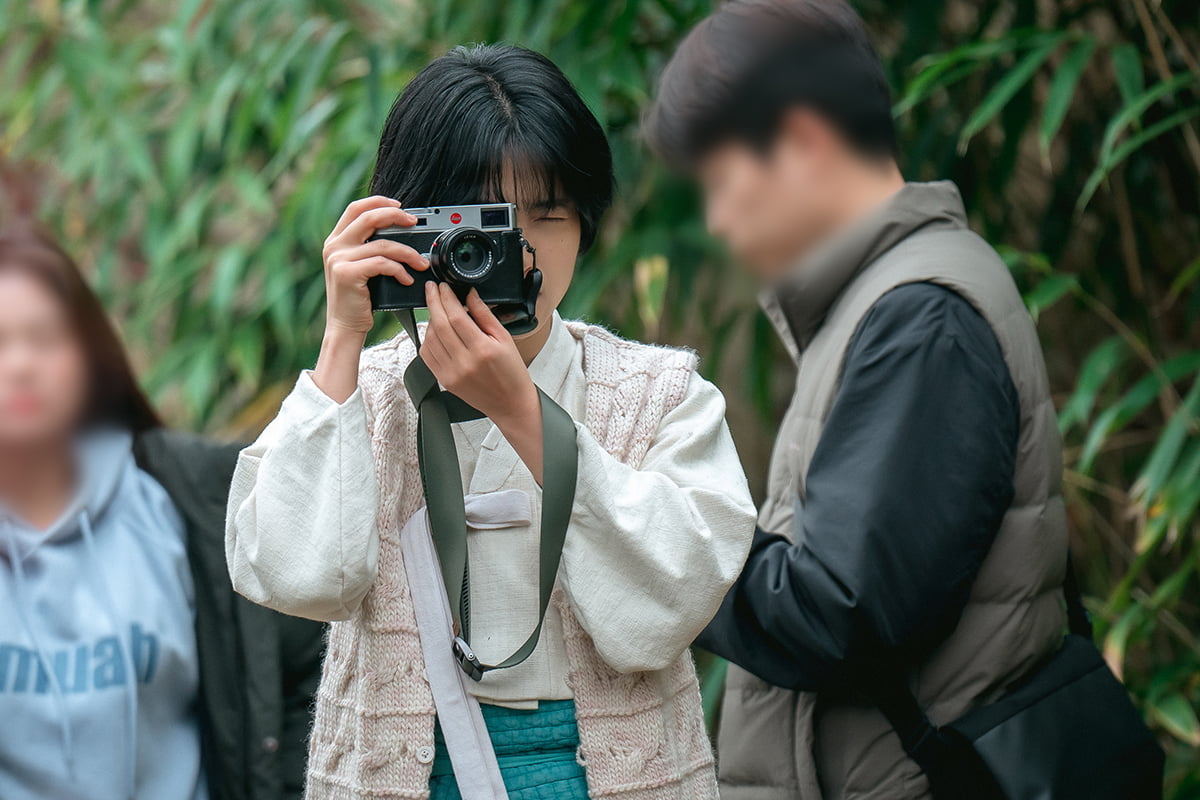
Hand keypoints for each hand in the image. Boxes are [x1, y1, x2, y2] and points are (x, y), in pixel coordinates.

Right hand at [313, 196, 428, 402]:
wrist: (345, 326)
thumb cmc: (358, 299)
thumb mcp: (360, 267)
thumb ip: (370, 247)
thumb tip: (400, 231)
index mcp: (336, 240)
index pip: (356, 208)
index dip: (378, 201)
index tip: (399, 205)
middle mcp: (334, 246)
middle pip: (369, 217)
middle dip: (396, 216)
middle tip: (414, 222)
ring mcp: (338, 259)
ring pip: (383, 244)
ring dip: (408, 253)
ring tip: (421, 263)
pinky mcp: (347, 273)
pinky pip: (382, 264)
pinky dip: (400, 270)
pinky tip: (407, 279)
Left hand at [421, 283, 544, 481]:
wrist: (510, 403)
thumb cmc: (512, 373)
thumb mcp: (505, 338)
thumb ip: (484, 314)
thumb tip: (469, 294)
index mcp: (482, 350)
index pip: (456, 316)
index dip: (446, 298)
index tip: (443, 287)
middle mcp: (464, 362)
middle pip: (439, 325)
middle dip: (433, 302)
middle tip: (432, 289)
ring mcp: (451, 373)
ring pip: (429, 339)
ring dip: (430, 320)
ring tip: (437, 310)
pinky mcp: (444, 380)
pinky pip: (427, 355)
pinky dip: (427, 339)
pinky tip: (435, 331)